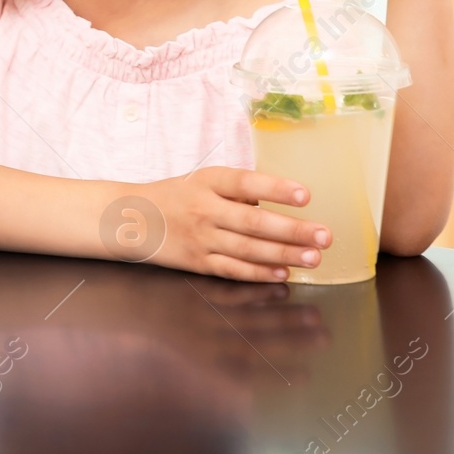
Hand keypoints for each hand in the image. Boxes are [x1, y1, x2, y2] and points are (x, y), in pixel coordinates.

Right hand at [142, 168, 330, 282]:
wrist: (130, 219)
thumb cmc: (176, 195)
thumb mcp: (202, 180)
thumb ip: (238, 190)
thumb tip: (276, 203)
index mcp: (207, 181)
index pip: (246, 183)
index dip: (276, 189)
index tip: (306, 195)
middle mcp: (204, 209)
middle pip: (253, 222)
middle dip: (292, 230)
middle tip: (324, 235)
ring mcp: (200, 238)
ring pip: (248, 249)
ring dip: (284, 254)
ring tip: (313, 256)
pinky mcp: (197, 262)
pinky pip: (233, 269)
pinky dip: (259, 273)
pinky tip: (282, 273)